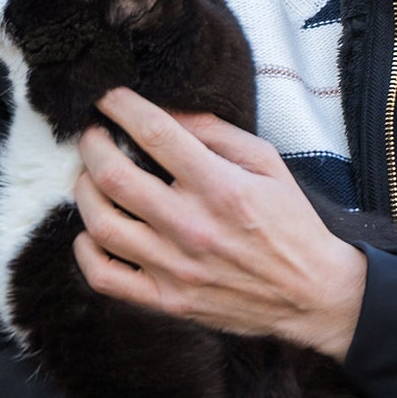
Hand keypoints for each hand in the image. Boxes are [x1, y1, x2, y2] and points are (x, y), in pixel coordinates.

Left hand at [72, 86, 367, 359]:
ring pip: (101, 223)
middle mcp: (193, 226)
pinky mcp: (168, 301)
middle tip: (92, 134)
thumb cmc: (291, 224)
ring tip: (90, 177)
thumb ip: (216, 133)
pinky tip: (93, 232)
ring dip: (83, 191)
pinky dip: (86, 250)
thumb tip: (166, 113)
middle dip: (92, 144)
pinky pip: (105, 276)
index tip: (106, 96)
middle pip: (113, 176)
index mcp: (220, 186)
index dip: (120, 106)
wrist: (312, 294)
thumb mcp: (268, 163)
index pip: (155, 133)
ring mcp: (176, 268)